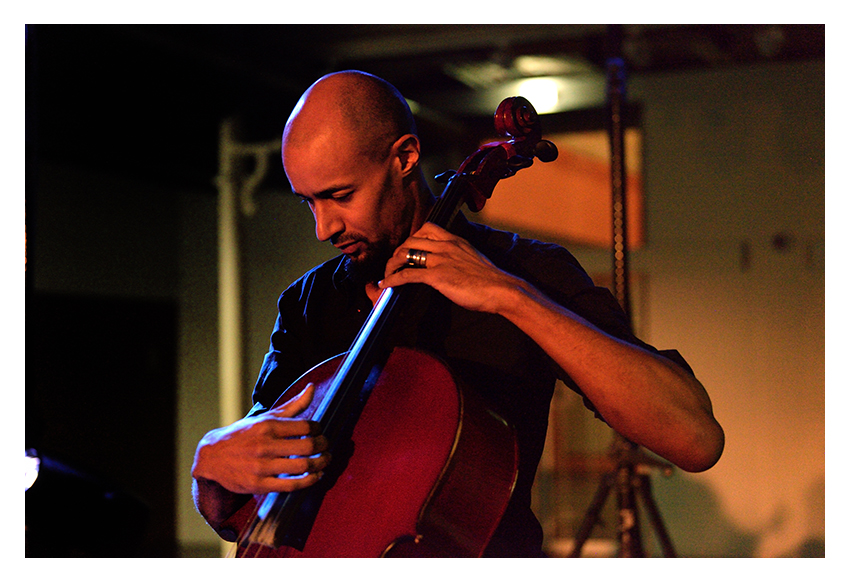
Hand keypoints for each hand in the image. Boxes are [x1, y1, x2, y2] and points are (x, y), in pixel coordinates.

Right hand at [192, 383, 330, 494]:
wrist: (212, 456)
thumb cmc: (244, 435)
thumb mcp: (266, 417)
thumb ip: (292, 405)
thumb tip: (312, 387)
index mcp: (268, 426)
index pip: (306, 426)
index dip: (319, 429)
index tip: (320, 432)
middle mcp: (265, 445)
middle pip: (308, 446)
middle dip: (324, 446)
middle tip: (327, 447)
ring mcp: (261, 466)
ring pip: (302, 466)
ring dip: (321, 464)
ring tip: (325, 461)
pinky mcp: (259, 485)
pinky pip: (291, 485)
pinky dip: (309, 481)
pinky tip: (316, 476)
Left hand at [378, 222, 522, 314]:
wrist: (501, 289)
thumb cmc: (491, 279)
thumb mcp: (473, 259)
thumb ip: (459, 258)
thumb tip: (450, 266)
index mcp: (455, 240)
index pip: (427, 228)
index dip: (412, 238)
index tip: (408, 249)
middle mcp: (446, 246)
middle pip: (411, 240)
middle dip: (398, 252)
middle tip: (394, 264)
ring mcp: (441, 260)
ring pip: (405, 253)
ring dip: (391, 264)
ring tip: (387, 274)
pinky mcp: (437, 276)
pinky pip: (408, 274)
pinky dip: (393, 279)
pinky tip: (386, 284)